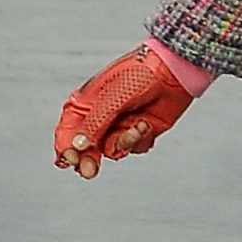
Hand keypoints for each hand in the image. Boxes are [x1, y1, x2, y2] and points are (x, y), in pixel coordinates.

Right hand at [55, 48, 194, 176]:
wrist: (175, 71)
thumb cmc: (140, 74)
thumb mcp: (113, 98)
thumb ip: (95, 124)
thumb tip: (77, 146)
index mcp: (85, 105)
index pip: (67, 133)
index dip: (66, 148)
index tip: (71, 158)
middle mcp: (99, 118)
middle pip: (86, 149)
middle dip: (88, 159)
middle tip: (90, 170)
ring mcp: (119, 126)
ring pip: (112, 150)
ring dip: (125, 142)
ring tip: (137, 127)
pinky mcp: (139, 132)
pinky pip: (134, 148)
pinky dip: (140, 140)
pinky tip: (147, 123)